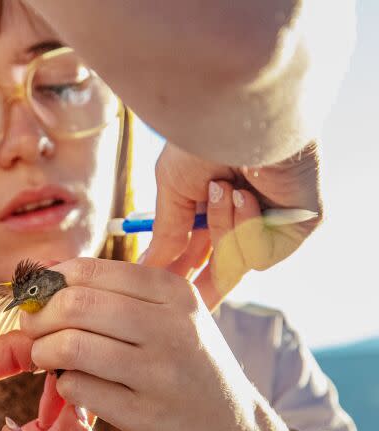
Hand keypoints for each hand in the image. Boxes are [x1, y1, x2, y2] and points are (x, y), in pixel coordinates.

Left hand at [21, 257, 290, 430]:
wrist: (232, 429)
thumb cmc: (186, 362)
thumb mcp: (169, 314)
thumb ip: (114, 290)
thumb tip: (44, 272)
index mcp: (173, 291)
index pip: (89, 270)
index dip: (49, 282)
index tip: (37, 297)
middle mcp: (171, 327)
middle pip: (74, 305)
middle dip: (38, 316)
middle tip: (32, 328)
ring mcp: (159, 373)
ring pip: (70, 347)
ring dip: (42, 352)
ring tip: (45, 357)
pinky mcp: (145, 415)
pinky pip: (78, 389)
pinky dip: (62, 385)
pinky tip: (72, 384)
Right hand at [143, 141, 322, 308]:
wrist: (245, 117)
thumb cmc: (206, 140)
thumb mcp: (172, 188)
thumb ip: (166, 233)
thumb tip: (148, 267)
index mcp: (212, 209)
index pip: (196, 255)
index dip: (176, 276)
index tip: (153, 291)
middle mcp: (243, 218)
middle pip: (222, 272)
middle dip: (198, 287)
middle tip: (178, 299)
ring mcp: (270, 225)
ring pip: (234, 262)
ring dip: (219, 228)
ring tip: (221, 188)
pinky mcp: (295, 229)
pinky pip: (258, 255)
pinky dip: (244, 228)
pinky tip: (244, 195)